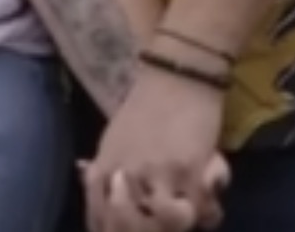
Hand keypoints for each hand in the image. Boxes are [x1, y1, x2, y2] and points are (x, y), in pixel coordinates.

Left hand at [81, 66, 229, 231]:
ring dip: (182, 222)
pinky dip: (209, 210)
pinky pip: (201, 211)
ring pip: (169, 224)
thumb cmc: (144, 108)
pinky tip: (210, 198)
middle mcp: (125, 177)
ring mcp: (157, 175)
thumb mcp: (113, 139)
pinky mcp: (189, 170)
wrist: (175, 78)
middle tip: (169, 222)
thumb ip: (103, 165)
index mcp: (103, 170)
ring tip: (190, 211)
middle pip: (132, 228)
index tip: (132, 231)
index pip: (99, 220)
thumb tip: (84, 174)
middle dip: (153, 230)